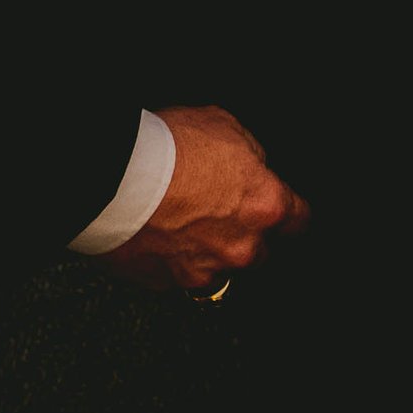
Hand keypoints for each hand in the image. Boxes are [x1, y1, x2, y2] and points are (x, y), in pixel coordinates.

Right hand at [99, 105, 309, 292]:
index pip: (300, 221)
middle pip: (260, 252)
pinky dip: (172, 263)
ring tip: (184, 226)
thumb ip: (250, 156)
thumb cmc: (170, 148)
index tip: (285, 212)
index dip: (291, 214)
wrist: (112, 177)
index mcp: (266, 206)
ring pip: (219, 271)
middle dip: (246, 236)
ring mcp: (203, 271)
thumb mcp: (226, 128)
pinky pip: (178, 277)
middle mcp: (241, 247)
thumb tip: (251, 167)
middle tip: (220, 213)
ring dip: (209, 254)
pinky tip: (159, 237)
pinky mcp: (165, 284)